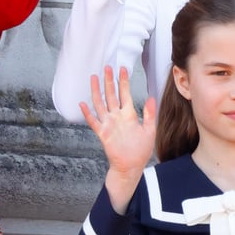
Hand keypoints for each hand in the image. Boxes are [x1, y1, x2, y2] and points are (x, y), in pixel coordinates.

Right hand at [79, 66, 155, 213]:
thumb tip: (151, 98)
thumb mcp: (150, 130)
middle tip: (107, 67)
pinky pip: (93, 121)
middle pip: (111, 95)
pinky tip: (82, 104)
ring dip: (96, 91)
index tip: (122, 69)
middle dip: (109, 81)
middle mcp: (117, 117)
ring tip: (93, 78)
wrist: (131, 167)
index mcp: (129, 115)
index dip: (123, 81)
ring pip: (100, 103)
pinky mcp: (102, 133)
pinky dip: (87, 113)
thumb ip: (149, 114)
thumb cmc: (140, 150)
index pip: (125, 94)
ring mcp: (108, 124)